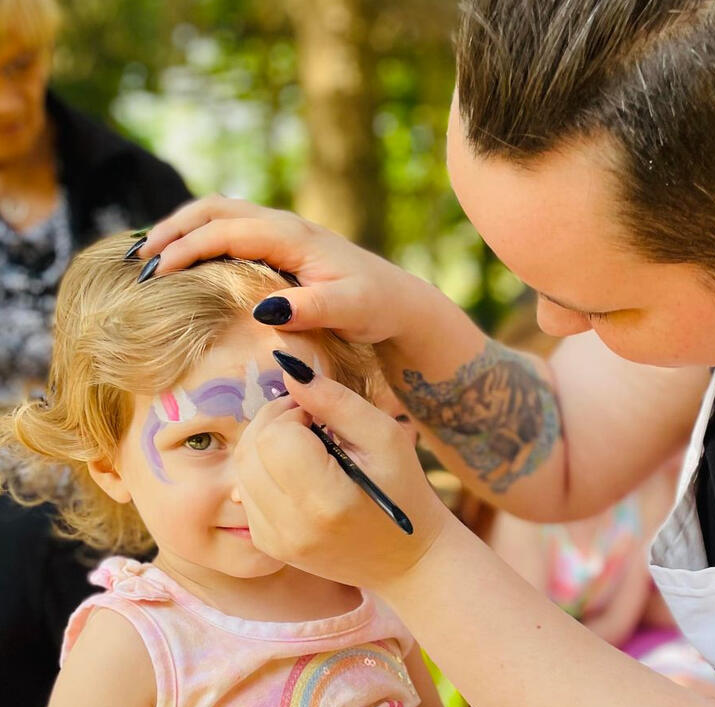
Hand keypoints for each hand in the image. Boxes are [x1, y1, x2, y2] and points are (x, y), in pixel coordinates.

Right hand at [139, 195, 441, 345]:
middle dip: (171, 230)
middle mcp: (283, 225)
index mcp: (293, 236)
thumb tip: (263, 310)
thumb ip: (309, 309)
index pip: (226, 231)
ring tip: (145, 254)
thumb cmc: (376, 307)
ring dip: (180, 228)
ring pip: (218, 214)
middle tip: (137, 259)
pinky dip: (197, 235)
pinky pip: (228, 228)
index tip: (155, 273)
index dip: (187, 248)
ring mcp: (280, 231)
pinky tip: (180, 259)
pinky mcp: (279, 244)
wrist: (399, 301)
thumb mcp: (348, 310)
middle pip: (212, 210)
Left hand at [234, 361, 453, 586]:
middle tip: (310, 423)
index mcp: (326, 499)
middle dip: (275, 423)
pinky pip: (247, 491)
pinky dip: (265, 472)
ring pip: (241, 469)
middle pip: (250, 450)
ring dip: (267, 446)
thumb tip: (289, 369)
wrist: (406, 558)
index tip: (320, 417)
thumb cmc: (403, 491)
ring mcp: (276, 540)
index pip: (276, 435)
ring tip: (306, 448)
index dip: (293, 413)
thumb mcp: (385, 437)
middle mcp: (292, 526)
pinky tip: (299, 474)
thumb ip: (336, 401)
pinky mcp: (269, 545)